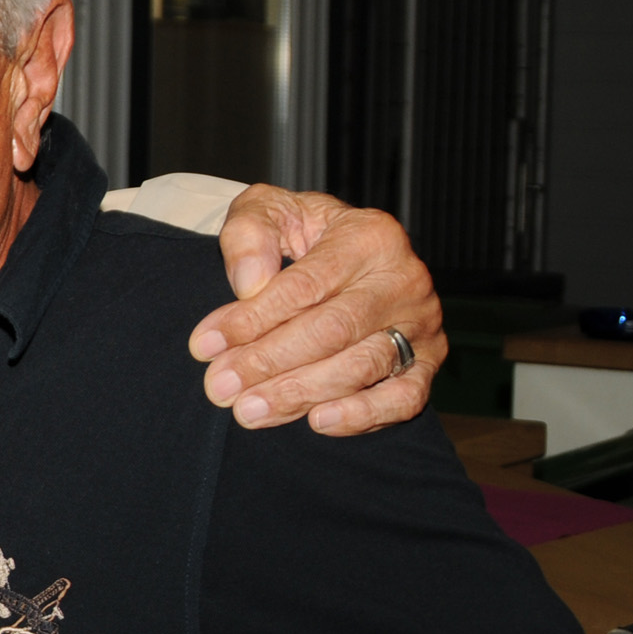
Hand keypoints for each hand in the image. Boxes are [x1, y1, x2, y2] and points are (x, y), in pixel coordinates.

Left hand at [189, 187, 443, 435]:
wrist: (339, 252)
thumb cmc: (297, 235)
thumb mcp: (266, 212)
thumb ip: (249, 234)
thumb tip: (249, 283)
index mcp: (370, 236)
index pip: (305, 286)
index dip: (253, 319)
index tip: (205, 345)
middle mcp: (404, 280)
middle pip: (333, 330)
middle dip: (269, 363)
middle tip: (220, 388)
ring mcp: (421, 325)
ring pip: (363, 367)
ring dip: (300, 393)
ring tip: (248, 409)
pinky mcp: (426, 363)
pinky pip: (404, 398)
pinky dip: (362, 415)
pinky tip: (317, 421)